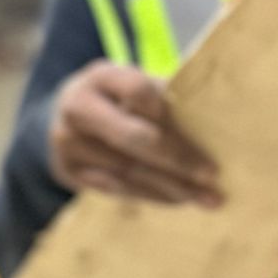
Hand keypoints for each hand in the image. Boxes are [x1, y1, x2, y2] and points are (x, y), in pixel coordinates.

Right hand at [49, 61, 222, 207]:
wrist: (62, 119)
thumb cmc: (115, 99)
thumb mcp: (132, 85)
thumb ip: (163, 95)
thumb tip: (215, 115)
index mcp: (100, 77)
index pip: (137, 91)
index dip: (167, 110)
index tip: (201, 127)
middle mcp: (77, 108)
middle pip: (132, 137)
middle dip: (177, 158)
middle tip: (211, 174)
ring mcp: (69, 143)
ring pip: (128, 171)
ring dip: (172, 187)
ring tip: (206, 197)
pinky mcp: (70, 172)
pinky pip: (119, 189)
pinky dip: (153, 196)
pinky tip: (179, 199)